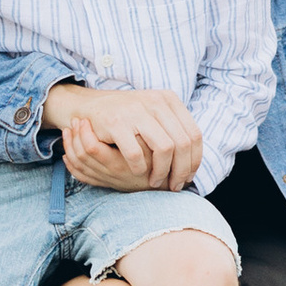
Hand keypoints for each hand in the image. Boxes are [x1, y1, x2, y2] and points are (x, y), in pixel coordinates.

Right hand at [52, 85, 200, 192]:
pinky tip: (138, 173)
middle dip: (181, 170)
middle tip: (175, 185)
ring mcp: (136, 110)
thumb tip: (195, 160)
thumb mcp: (154, 115)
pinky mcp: (115, 122)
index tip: (188, 177)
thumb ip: (174, 129)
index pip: (194, 134)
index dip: (194, 160)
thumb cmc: (128, 118)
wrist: (91, 107)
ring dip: (162, 171)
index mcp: (169, 99)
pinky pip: (136, 153)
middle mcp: (155, 102)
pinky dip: (139, 169)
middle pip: (183, 143)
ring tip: (155, 182)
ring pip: (164, 148)